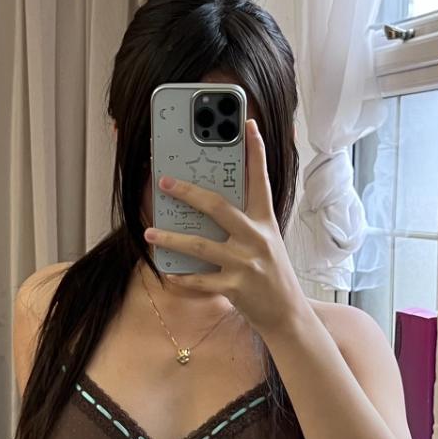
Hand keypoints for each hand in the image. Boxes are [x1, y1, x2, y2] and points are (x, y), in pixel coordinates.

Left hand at [143, 119, 308, 338]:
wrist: (288, 314)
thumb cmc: (272, 274)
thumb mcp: (266, 242)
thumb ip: (244, 223)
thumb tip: (208, 205)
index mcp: (265, 222)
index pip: (260, 179)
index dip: (255, 150)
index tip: (246, 124)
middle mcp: (256, 239)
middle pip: (218, 207)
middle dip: (188, 192)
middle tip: (164, 181)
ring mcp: (245, 264)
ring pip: (200, 245)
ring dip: (170, 238)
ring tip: (149, 232)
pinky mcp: (235, 288)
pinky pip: (200, 280)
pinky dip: (182, 276)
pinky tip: (168, 272)